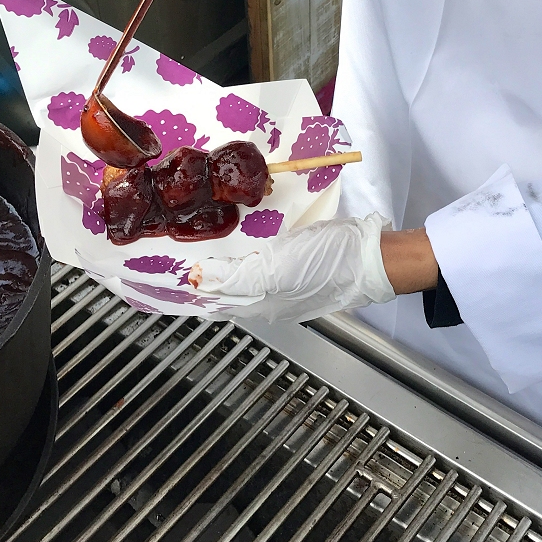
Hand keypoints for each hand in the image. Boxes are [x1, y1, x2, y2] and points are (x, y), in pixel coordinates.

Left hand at [191, 214, 394, 321]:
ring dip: (225, 262)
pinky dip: (247, 250)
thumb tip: (201, 281)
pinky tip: (242, 237)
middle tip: (179, 254)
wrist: (372, 256)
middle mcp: (270, 297)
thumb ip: (238, 278)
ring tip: (202, 244)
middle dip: (205, 275)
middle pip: (228, 288)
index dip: (194, 289)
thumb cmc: (328, 263)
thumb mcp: (277, 270)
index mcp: (262, 304)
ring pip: (245, 273)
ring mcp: (286, 280)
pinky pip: (264, 258)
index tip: (169, 274)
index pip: (217, 300)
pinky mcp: (300, 262)